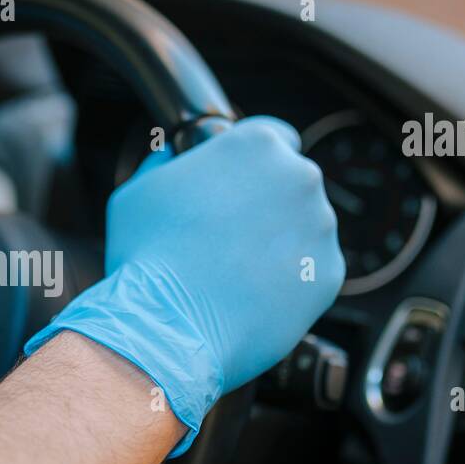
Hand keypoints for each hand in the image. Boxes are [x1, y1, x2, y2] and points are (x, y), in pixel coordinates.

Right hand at [25, 116, 344, 455]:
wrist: (167, 327)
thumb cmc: (147, 258)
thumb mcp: (138, 191)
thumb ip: (163, 164)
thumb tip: (168, 158)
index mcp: (257, 145)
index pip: (274, 136)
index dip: (253, 165)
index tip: (241, 185)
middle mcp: (299, 177)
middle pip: (290, 184)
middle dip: (265, 206)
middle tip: (226, 237)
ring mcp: (319, 226)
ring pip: (303, 229)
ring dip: (278, 243)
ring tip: (234, 272)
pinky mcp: (327, 274)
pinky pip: (311, 271)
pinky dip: (288, 281)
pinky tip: (250, 293)